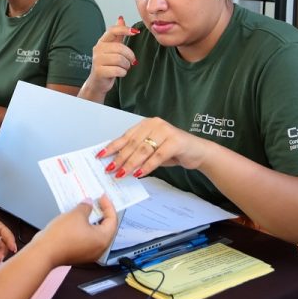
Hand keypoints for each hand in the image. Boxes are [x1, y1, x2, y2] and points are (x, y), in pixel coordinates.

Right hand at [34, 196, 117, 266]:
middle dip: (101, 214)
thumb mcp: (76, 215)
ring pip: (95, 234)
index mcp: (103, 239)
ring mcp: (88, 253)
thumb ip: (86, 207)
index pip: (112, 220)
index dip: (108, 206)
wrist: (44, 252)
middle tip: (96, 202)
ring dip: (91, 221)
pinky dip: (84, 229)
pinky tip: (76, 220)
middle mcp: (98, 249)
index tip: (103, 197)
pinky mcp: (78, 254)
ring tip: (85, 209)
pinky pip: (86, 239)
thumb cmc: (61, 237)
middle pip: (106, 228)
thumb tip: (88, 204)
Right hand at [80, 16, 138, 98]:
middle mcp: (97, 49)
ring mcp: (97, 60)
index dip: (125, 30)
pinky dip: (123, 73)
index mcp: (101, 42)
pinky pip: (118, 70)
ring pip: (120, 59)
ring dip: (126, 65)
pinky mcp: (99, 71)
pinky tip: (120, 73)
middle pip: (120, 48)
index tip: (136, 32)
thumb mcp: (111, 48)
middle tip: (131, 61)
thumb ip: (117, 34)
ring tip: (124, 68)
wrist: (97, 82)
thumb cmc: (106, 65)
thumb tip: (121, 19)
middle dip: (130, 56)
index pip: (112, 31)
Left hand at [97, 117, 214, 178]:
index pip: (125, 136)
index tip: (100, 156)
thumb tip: (116, 162)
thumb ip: (137, 151)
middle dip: (120, 158)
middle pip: (133, 144)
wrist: (197, 151)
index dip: (112, 147)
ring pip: (143, 150)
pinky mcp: (175, 141)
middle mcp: (154, 124)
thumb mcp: (151, 149)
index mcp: (145, 124)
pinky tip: (139, 174)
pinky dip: (147, 166)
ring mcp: (166, 131)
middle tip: (110, 169)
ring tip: (121, 174)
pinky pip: (157, 156)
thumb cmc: (172, 150)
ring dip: (130, 164)